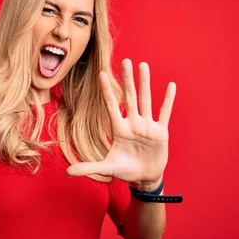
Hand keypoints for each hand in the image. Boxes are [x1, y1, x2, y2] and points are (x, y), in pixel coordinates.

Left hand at [66, 59, 175, 189]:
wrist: (144, 178)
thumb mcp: (106, 168)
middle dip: (127, 79)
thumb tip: (67, 172)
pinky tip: (170, 86)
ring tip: (143, 65)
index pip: (110, 105)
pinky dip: (168, 100)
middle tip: (125, 60)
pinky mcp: (160, 132)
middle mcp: (132, 123)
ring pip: (146, 100)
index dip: (106, 90)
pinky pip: (164, 113)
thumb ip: (88, 168)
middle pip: (129, 96)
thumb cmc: (124, 171)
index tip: (100, 73)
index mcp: (118, 129)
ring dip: (145, 83)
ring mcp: (147, 126)